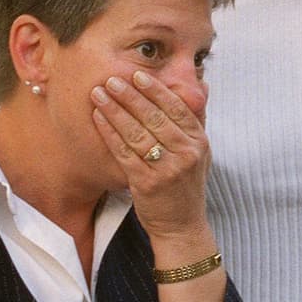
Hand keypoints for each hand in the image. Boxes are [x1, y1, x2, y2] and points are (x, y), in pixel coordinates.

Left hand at [90, 69, 209, 241]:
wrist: (182, 226)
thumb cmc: (186, 184)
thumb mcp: (201, 152)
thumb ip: (197, 119)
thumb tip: (202, 85)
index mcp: (198, 142)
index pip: (176, 108)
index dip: (156, 90)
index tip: (138, 75)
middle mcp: (186, 154)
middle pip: (154, 117)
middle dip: (130, 96)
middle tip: (112, 79)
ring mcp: (166, 170)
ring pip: (137, 133)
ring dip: (115, 111)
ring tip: (99, 94)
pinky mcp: (146, 184)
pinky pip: (124, 153)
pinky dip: (109, 133)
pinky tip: (98, 119)